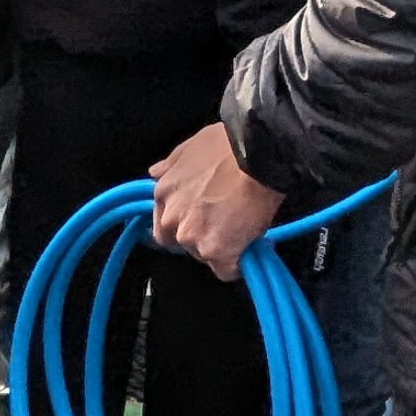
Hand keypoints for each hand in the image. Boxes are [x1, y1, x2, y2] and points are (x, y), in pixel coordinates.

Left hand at [151, 123, 282, 278]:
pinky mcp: (216, 251)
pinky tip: (250, 248)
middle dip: (202, 237)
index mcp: (163, 193)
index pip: (165, 224)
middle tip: (225, 224)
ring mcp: (192, 236)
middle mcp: (172, 218)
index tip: (203, 219)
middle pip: (183, 243)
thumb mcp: (191, 146)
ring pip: (204, 256)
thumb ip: (171, 165)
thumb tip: (157, 173)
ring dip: (221, 247)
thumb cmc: (229, 145)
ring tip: (242, 230)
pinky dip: (239, 263)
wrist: (258, 152)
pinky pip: (227, 270)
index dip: (187, 222)